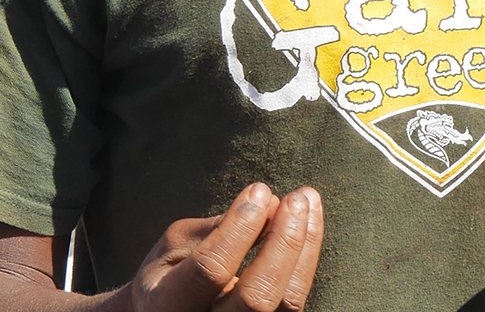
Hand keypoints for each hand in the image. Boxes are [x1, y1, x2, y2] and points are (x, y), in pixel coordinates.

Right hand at [122, 183, 323, 311]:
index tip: (258, 191)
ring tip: (307, 199)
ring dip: (305, 244)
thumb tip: (268, 203)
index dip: (239, 230)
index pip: (210, 270)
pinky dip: (307, 256)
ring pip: (288, 300)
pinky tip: (309, 221)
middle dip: (283, 241)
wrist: (174, 308)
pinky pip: (296, 297)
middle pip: (257, 296)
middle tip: (294, 199)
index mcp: (167, 305)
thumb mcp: (174, 247)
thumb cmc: (169, 272)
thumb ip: (215, 228)